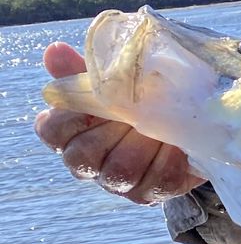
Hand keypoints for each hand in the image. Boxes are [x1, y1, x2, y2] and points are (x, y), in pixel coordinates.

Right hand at [35, 42, 203, 204]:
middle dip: (111, 131)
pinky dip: (169, 161)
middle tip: (134, 113)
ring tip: (159, 127)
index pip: (51, 131)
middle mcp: (88, 163)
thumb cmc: (137, 100)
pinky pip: (156, 183)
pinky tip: (177, 144)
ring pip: (118, 173)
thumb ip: (83, 69)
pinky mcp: (150, 193)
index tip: (94, 100)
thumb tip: (56, 51)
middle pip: (82, 156)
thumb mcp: (113, 81)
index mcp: (71, 133)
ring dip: (141, 147)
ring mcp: (118, 182)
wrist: (186, 122)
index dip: (68, 117)